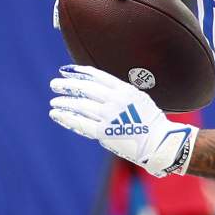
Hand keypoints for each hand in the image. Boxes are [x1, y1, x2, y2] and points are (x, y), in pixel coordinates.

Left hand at [49, 65, 197, 177]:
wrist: (160, 143)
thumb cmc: (150, 122)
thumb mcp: (138, 98)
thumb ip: (120, 92)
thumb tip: (101, 88)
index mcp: (124, 89)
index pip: (96, 76)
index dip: (79, 72)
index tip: (66, 71)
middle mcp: (115, 100)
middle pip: (85, 88)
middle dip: (67, 85)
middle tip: (54, 84)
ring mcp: (109, 116)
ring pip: (80, 105)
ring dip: (64, 101)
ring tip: (54, 100)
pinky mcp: (104, 133)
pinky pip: (81, 123)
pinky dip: (67, 117)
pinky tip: (56, 113)